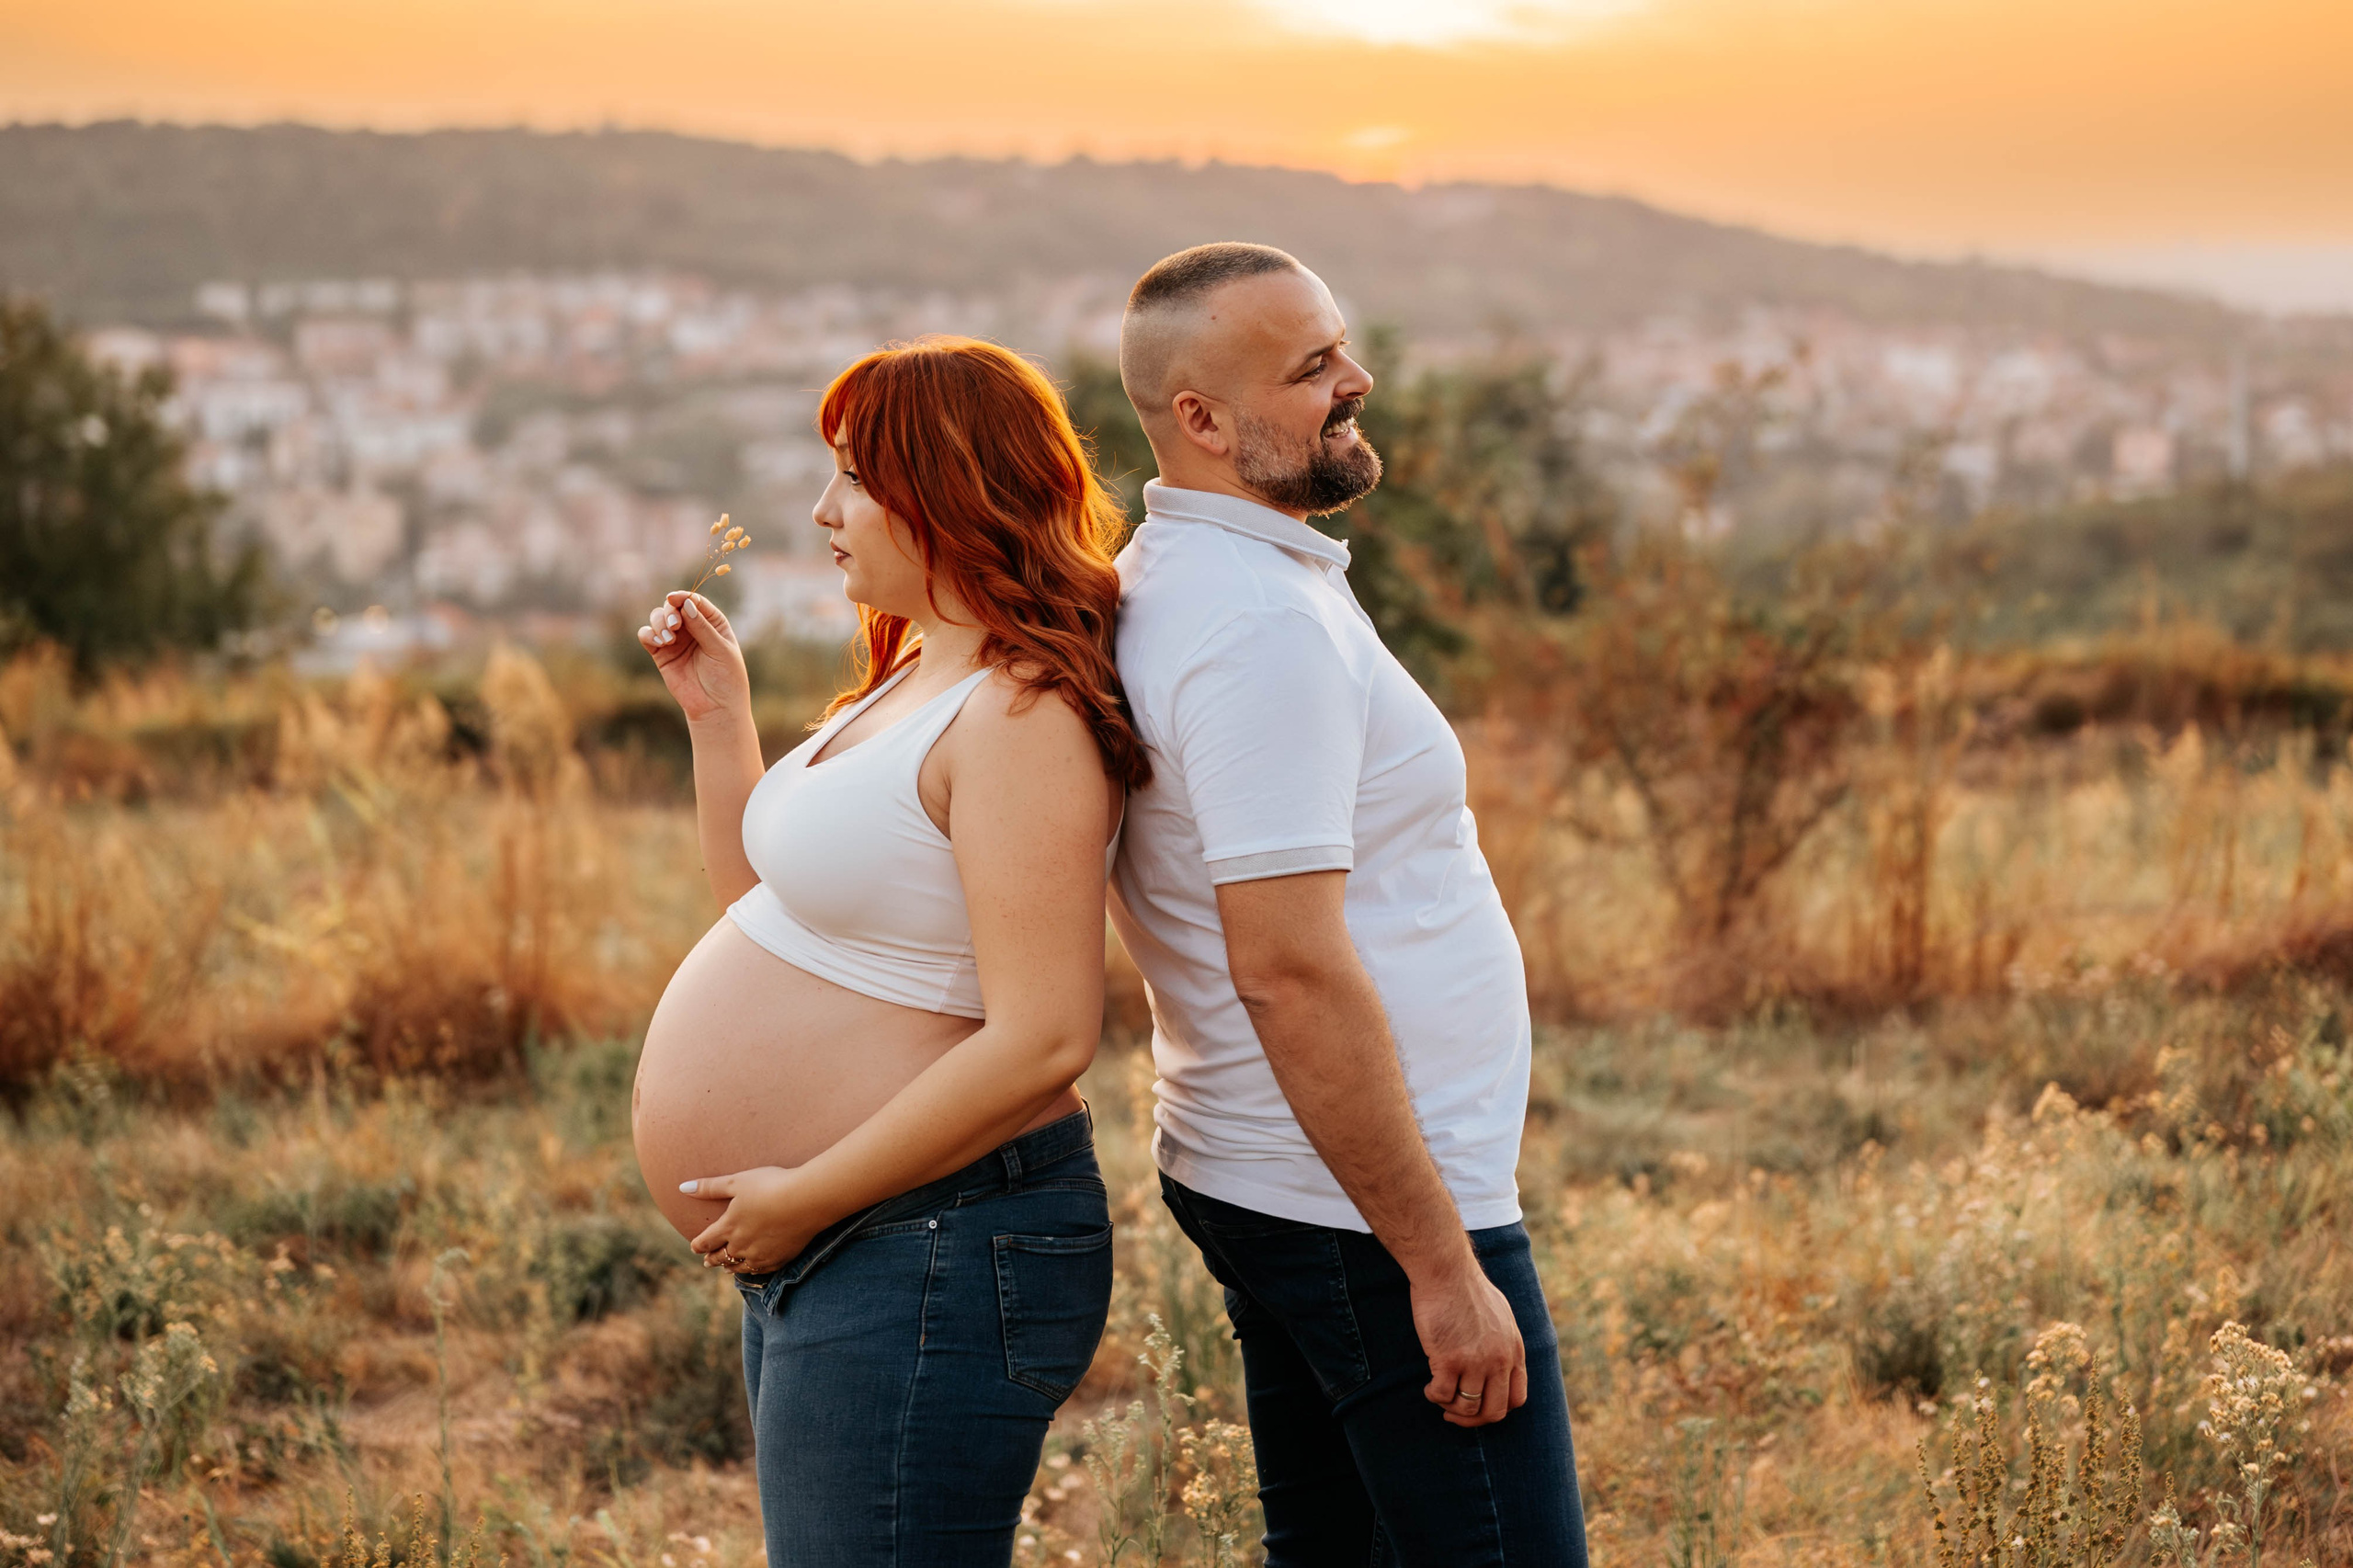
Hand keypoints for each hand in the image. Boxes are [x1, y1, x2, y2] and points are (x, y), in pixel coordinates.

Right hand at [638, 591, 749, 725]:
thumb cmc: (726, 678)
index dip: (683, 597)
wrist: (716, 707)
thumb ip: (703, 628)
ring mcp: (675, 640)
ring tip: (669, 639)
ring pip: (658, 618)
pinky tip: (659, 642)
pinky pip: (648, 636)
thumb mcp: (720, 649)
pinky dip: (649, 634)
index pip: (695, 602)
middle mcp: (692, 627)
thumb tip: (686, 604)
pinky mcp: (661, 654)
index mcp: (712, 622)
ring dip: (659, 622)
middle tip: (674, 625)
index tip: (674, 598)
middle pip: (673, 607)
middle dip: (670, 611)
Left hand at [681, 1166, 823, 1274]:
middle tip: (706, 1261)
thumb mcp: (737, 1182)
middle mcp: (742, 1245)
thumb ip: (710, 1187)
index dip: (698, 1245)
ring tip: (726, 1268)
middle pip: (721, 1257)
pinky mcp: (780, 1259)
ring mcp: (761, 1255)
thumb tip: (682, 1188)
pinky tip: (752, 1268)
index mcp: (729, 1226)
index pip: (706, 1241)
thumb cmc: (771, 1186)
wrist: (807, 1200)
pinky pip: (760, 1270)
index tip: (694, 1247)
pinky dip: (752, 1270)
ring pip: (739, 1266)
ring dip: (730, 1266)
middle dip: (712, 1258)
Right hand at [1411, 1254, 1527, 1427]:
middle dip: (1473, 1420)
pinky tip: (1429, 1387)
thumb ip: (1504, 1343)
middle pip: (1494, 1411)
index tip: (1479, 1405)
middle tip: (1455, 1414)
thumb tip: (1499, 1364)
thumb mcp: (1501, 1316)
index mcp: (1514, 1350)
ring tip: (1440, 1395)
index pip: (1517, 1399)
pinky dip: (1434, 1396)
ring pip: (1467, 1408)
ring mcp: (1475, 1362)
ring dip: (1451, 1408)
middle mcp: (1499, 1360)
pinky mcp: (1449, 1359)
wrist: (1447, 1271)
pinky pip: (1442, 1395)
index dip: (1496, 1409)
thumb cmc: (1468, 1288)